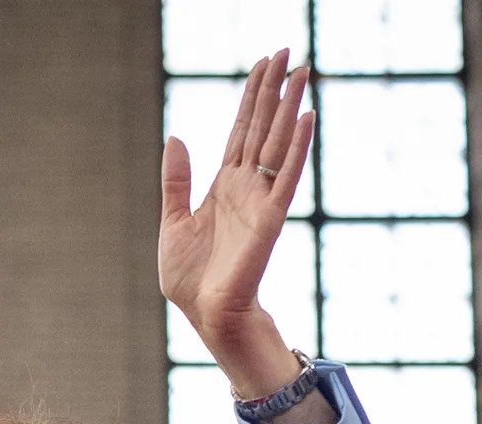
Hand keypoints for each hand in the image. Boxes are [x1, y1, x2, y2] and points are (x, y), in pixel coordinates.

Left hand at [159, 51, 314, 398]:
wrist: (203, 313)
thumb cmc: (190, 277)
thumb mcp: (173, 221)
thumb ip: (177, 180)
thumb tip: (176, 137)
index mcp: (223, 185)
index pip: (241, 130)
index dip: (251, 97)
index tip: (264, 63)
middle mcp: (246, 186)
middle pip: (263, 127)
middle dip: (274, 90)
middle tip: (288, 51)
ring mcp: (261, 199)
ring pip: (279, 143)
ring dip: (291, 107)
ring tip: (303, 72)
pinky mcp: (271, 217)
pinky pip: (288, 176)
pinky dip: (299, 147)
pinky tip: (308, 117)